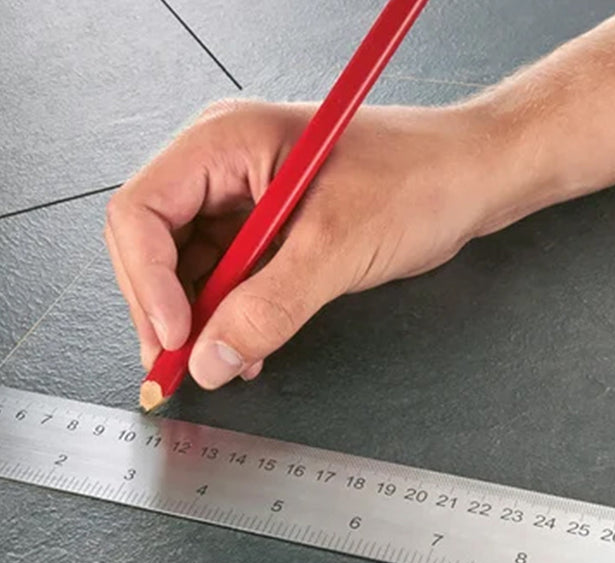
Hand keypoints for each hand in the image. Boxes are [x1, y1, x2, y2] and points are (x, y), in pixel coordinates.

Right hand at [105, 98, 536, 389]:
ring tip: (226, 363)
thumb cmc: (420, 179)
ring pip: (183, 274)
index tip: (178, 338)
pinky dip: (227, 324)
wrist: (472, 178)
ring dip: (198, 326)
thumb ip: (270, 307)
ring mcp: (239, 201)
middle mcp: (222, 167)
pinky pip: (222, 285)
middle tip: (186, 368)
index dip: (147, 282)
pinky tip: (246, 351)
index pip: (142, 213)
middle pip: (150, 247)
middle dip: (164, 312)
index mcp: (225, 142)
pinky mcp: (262, 234)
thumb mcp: (338, 246)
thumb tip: (210, 360)